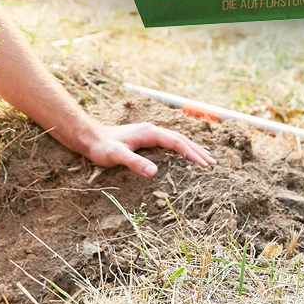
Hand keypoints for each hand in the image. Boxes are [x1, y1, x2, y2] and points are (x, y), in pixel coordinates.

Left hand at [76, 121, 216, 177]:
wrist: (90, 137)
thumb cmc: (102, 147)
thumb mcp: (116, 156)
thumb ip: (135, 163)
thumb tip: (154, 172)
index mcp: (150, 132)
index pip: (177, 142)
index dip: (192, 154)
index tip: (205, 165)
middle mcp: (152, 130)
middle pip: (181, 139)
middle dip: (197, 151)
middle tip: (213, 164)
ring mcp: (149, 134)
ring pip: (176, 140)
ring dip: (191, 150)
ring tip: (205, 160)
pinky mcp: (146, 139)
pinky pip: (169, 144)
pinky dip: (181, 150)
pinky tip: (184, 158)